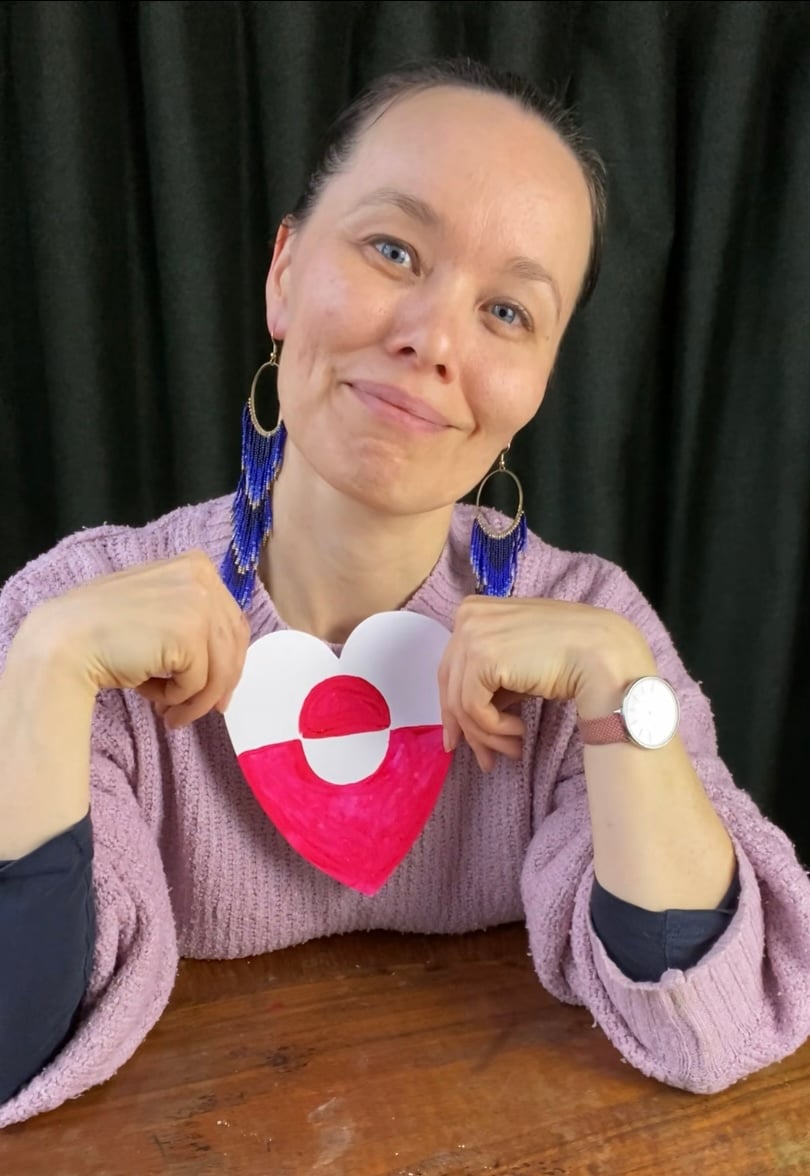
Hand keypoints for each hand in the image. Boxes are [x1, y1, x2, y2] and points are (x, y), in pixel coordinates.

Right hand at [31, 550, 250, 727]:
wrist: (65, 641)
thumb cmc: (103, 630)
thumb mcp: (158, 609)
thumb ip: (192, 621)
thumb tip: (225, 665)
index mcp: (197, 565)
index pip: (232, 621)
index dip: (229, 660)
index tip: (218, 690)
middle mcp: (202, 577)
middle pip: (234, 644)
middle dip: (220, 685)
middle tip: (200, 711)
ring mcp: (198, 603)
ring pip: (220, 669)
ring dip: (196, 700)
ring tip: (172, 715)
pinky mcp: (190, 633)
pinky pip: (199, 682)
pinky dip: (177, 698)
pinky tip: (151, 696)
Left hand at [438, 595, 654, 770]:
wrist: (601, 653)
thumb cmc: (570, 655)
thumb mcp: (519, 661)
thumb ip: (491, 681)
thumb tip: (469, 724)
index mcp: (474, 610)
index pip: (452, 668)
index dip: (455, 708)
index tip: (460, 740)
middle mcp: (467, 617)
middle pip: (450, 685)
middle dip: (467, 729)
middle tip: (485, 760)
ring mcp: (472, 634)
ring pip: (461, 703)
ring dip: (487, 735)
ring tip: (512, 750)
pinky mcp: (480, 657)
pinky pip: (473, 708)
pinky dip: (494, 728)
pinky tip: (519, 732)